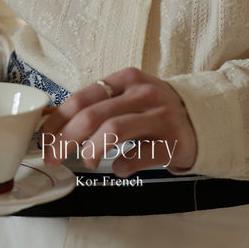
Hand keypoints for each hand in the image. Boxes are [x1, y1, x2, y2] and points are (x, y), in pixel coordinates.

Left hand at [40, 67, 196, 176]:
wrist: (203, 118)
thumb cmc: (156, 110)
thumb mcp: (130, 96)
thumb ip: (100, 104)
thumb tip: (57, 122)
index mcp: (126, 79)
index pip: (81, 98)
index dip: (58, 120)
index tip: (45, 139)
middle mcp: (142, 94)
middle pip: (92, 115)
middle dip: (65, 139)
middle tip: (53, 157)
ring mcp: (158, 117)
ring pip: (112, 130)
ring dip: (91, 150)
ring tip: (87, 161)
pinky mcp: (172, 141)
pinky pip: (139, 155)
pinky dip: (122, 165)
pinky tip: (119, 168)